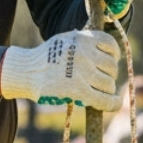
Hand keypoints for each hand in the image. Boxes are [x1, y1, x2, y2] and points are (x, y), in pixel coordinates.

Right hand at [0, 30, 121, 110]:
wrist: (27, 71)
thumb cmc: (46, 57)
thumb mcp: (65, 40)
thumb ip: (84, 43)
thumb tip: (107, 51)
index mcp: (82, 39)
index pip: (110, 45)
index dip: (114, 54)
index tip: (113, 60)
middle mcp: (85, 54)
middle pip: (111, 66)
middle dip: (108, 73)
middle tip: (99, 79)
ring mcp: (83, 73)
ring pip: (109, 83)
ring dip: (106, 88)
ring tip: (97, 90)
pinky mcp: (79, 91)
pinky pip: (104, 99)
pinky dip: (113, 103)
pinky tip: (115, 103)